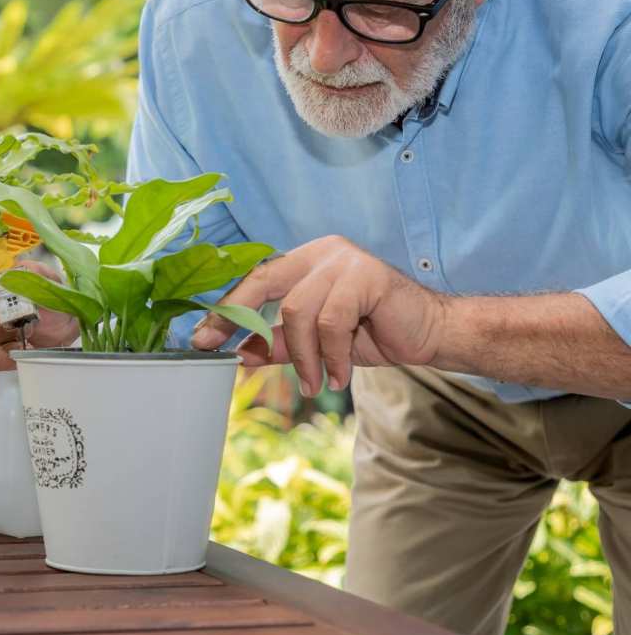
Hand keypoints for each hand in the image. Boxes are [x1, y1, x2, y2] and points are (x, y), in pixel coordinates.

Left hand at [190, 235, 447, 397]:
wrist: (431, 334)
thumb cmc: (374, 333)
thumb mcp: (315, 343)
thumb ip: (279, 343)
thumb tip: (237, 353)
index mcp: (305, 260)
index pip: (254, 280)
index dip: (227, 310)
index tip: (202, 340)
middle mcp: (321, 252)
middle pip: (264, 281)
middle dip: (240, 320)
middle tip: (230, 356)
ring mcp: (344, 259)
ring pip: (298, 310)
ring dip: (304, 356)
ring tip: (316, 382)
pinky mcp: (366, 274)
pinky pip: (331, 321)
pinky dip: (331, 355)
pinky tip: (339, 375)